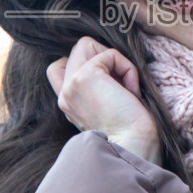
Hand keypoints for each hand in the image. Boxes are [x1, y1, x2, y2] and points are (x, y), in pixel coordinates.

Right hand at [45, 37, 160, 163]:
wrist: (134, 148)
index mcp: (68, 103)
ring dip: (113, 59)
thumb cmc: (131, 133)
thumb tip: (109, 61)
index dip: (86, 63)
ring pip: (86, 44)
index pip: (58, 67)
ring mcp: (71, 85)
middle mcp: (64, 94)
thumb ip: (98, 87)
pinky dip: (127, 68)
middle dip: (103, 58)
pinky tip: (130, 92)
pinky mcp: (85, 76)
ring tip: (124, 86)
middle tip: (120, 85)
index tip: (111, 84)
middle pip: (77, 50)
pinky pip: (110, 54)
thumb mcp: (107, 107)